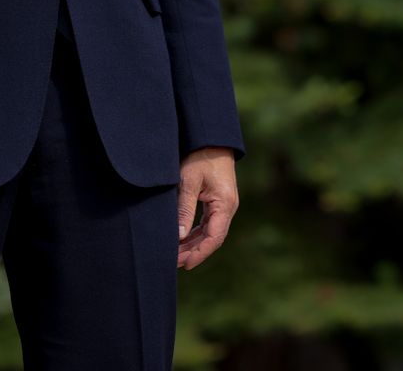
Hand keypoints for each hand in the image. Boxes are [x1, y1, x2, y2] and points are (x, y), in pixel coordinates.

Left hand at [176, 147, 236, 269]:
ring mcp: (224, 204)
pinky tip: (183, 239)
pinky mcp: (218, 201)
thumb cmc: (200, 157)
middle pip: (212, 237)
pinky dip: (196, 232)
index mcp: (225, 204)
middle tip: (174, 262)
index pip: (214, 237)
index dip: (200, 253)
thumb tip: (179, 236)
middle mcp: (228, 207)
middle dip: (194, 251)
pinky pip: (208, 222)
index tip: (185, 264)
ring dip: (194, 243)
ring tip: (175, 253)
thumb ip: (185, 210)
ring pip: (210, 231)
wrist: (210, 138)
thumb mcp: (189, 183)